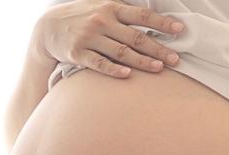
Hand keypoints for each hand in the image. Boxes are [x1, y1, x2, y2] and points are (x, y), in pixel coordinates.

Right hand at [35, 0, 184, 77]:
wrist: (48, 28)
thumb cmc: (81, 17)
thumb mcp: (100, 4)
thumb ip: (123, 8)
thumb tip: (150, 10)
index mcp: (111, 8)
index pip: (142, 16)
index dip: (162, 23)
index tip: (180, 30)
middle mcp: (102, 22)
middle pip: (136, 37)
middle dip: (158, 48)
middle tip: (175, 59)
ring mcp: (89, 38)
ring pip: (121, 51)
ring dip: (142, 61)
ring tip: (159, 68)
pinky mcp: (78, 54)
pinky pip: (98, 63)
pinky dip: (113, 69)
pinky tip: (127, 74)